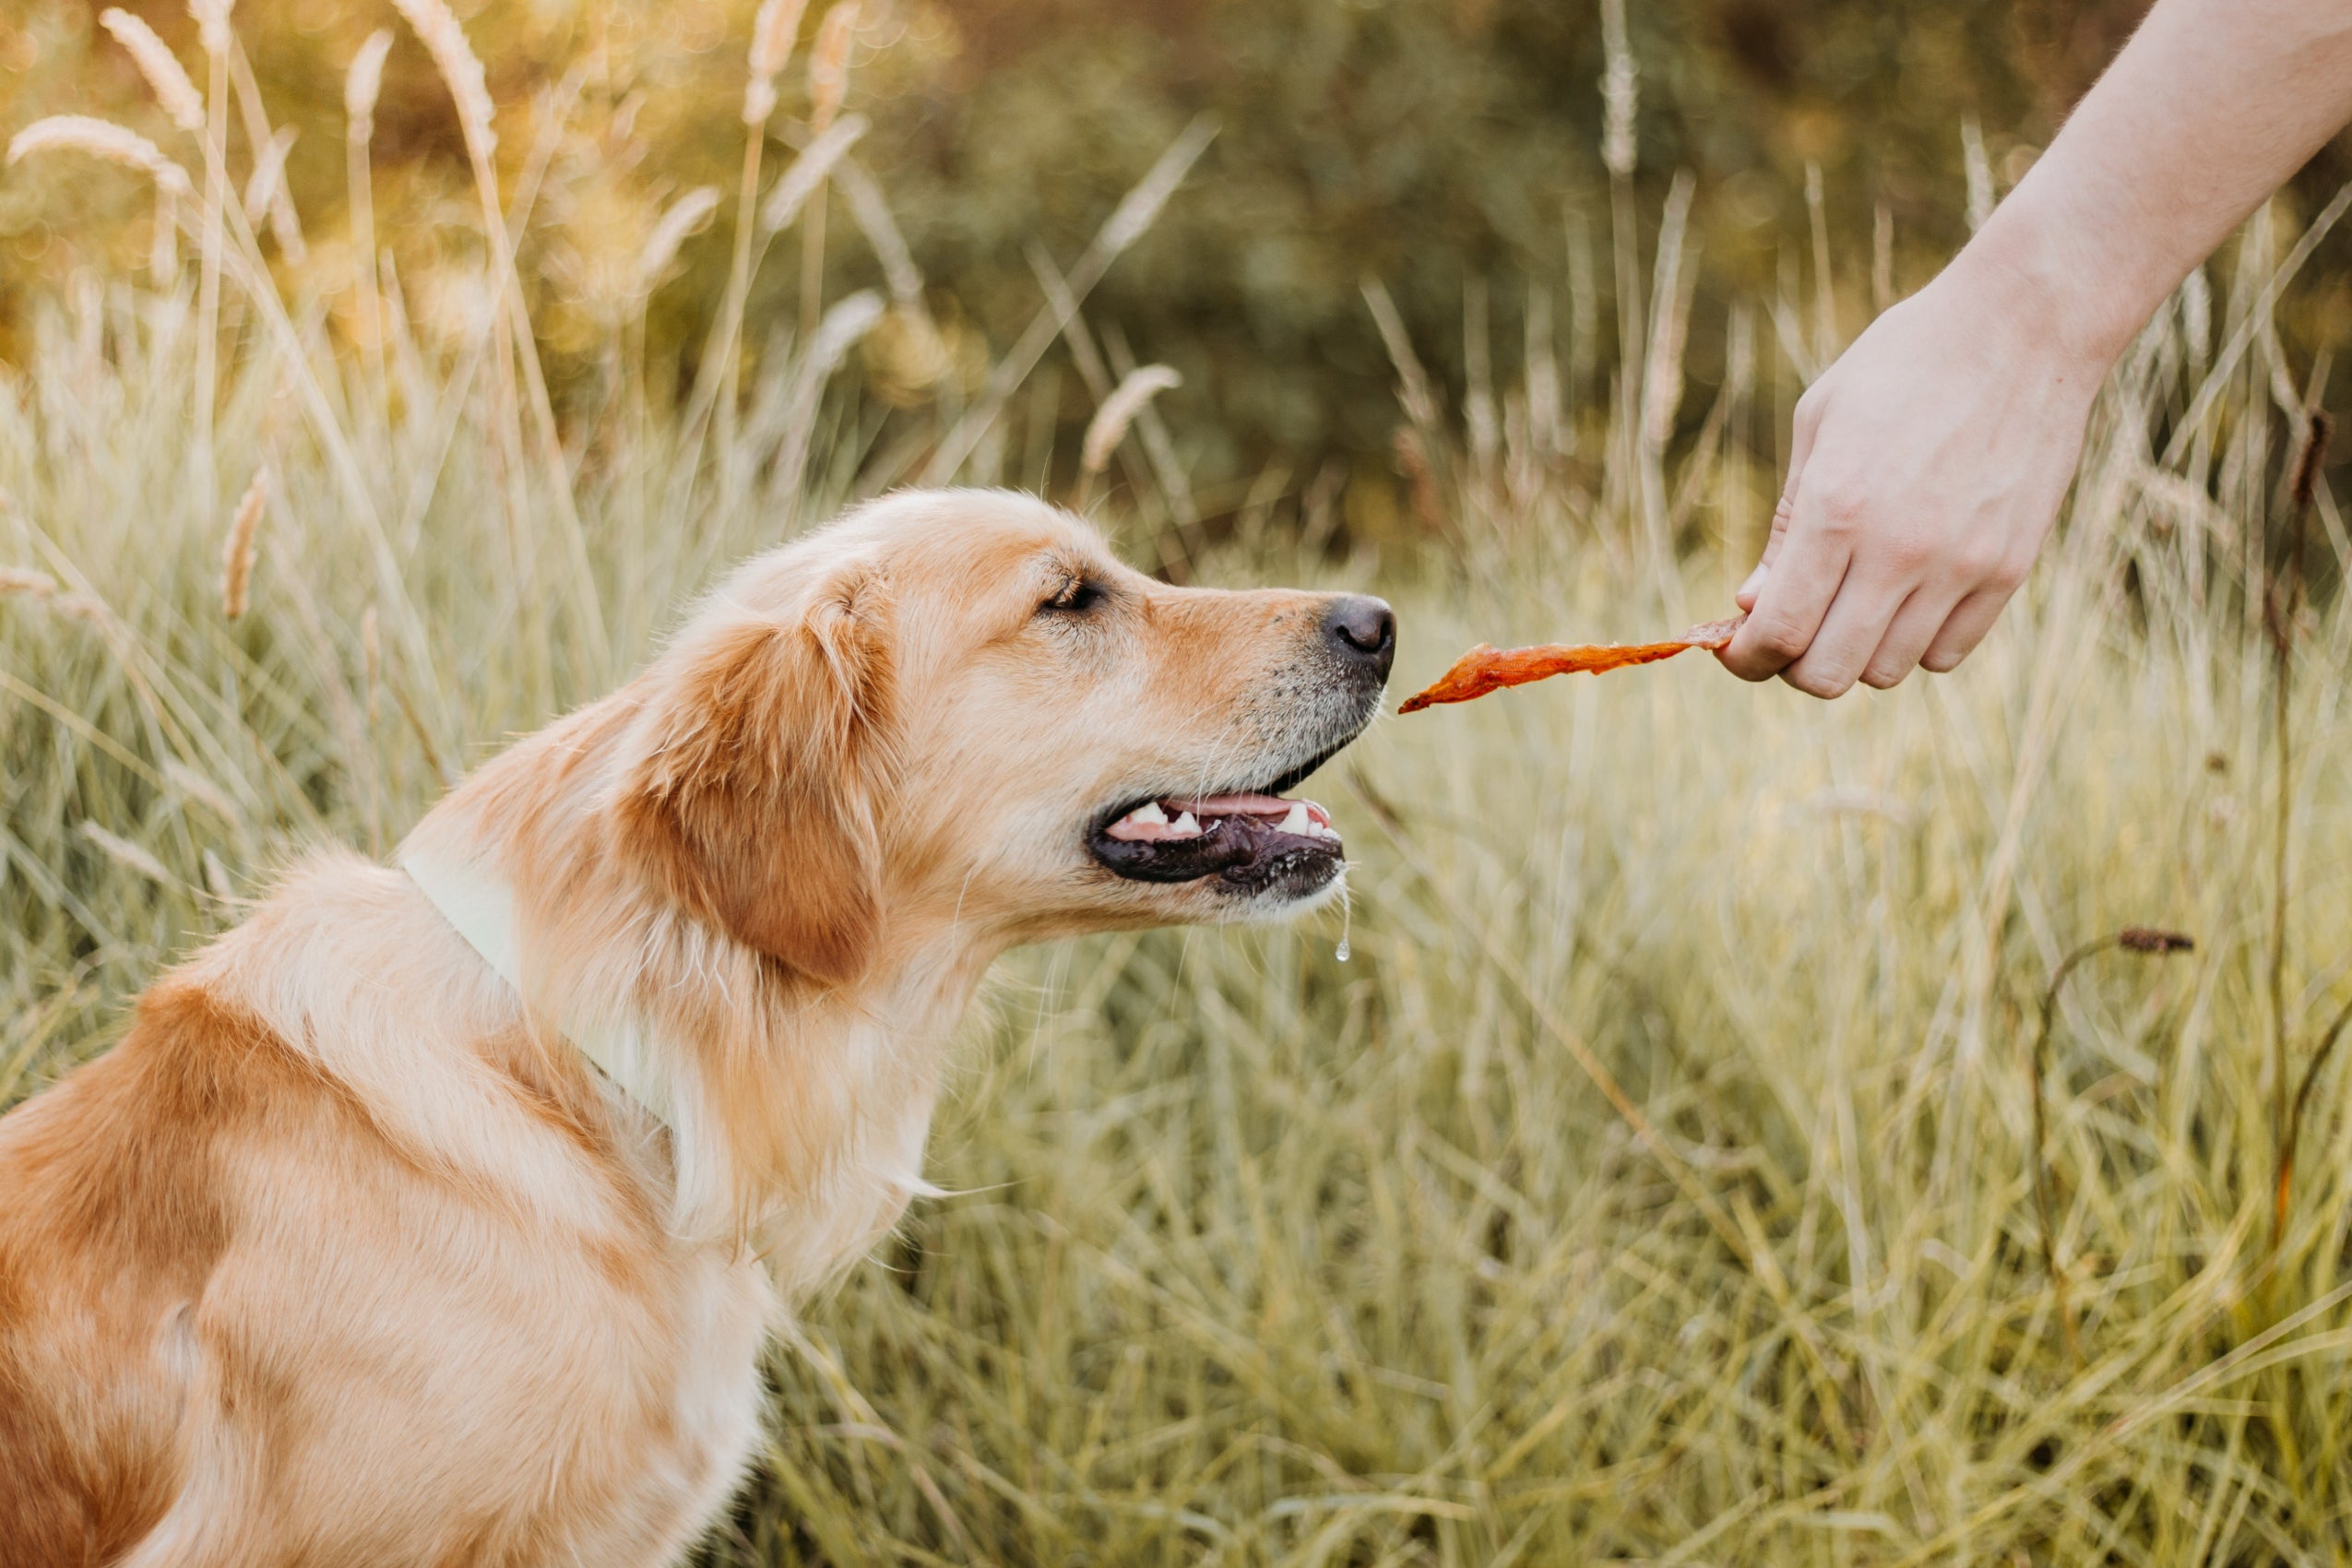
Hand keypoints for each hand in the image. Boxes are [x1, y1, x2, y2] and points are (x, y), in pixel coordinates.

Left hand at [1717, 256, 2105, 695]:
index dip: (1745, 657)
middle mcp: (1899, 551)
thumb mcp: (1819, 426)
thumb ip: (1784, 528)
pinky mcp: (2009, 570)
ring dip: (1855, 652)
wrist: (2025, 327)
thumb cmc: (1904, 365)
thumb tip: (1750, 605)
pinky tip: (1905, 598)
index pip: (1778, 633)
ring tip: (1852, 602)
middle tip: (1792, 629)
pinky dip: (1915, 643)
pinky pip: (1946, 654)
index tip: (1738, 647)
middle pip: (1827, 673)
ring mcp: (1961, 566)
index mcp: (1837, 510)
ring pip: (1886, 672)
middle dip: (1793, 663)